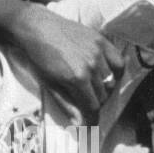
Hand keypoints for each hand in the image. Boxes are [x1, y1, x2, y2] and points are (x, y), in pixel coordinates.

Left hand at [17, 6, 123, 120]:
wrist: (35, 28)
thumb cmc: (38, 58)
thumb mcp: (49, 84)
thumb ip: (66, 104)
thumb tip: (79, 124)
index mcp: (77, 79)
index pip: (93, 107)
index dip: (92, 119)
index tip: (91, 125)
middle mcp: (91, 66)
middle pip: (103, 95)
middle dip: (95, 103)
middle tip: (86, 101)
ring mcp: (98, 52)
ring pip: (111, 81)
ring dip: (104, 88)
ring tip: (92, 87)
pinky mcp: (101, 40)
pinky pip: (118, 62)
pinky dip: (115, 71)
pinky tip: (106, 74)